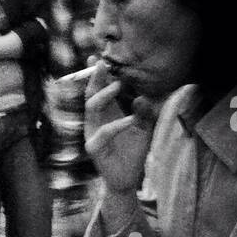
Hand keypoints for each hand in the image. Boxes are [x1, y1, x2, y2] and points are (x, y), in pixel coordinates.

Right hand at [84, 62, 158, 194]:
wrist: (127, 179)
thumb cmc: (132, 152)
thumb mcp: (144, 128)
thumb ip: (144, 112)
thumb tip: (141, 97)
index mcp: (105, 113)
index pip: (98, 89)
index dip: (97, 74)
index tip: (97, 57)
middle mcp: (96, 120)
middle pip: (91, 94)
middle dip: (95, 78)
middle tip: (102, 64)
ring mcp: (92, 133)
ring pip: (92, 108)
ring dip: (104, 95)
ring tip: (118, 85)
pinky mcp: (94, 147)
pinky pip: (104, 132)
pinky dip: (118, 124)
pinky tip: (131, 120)